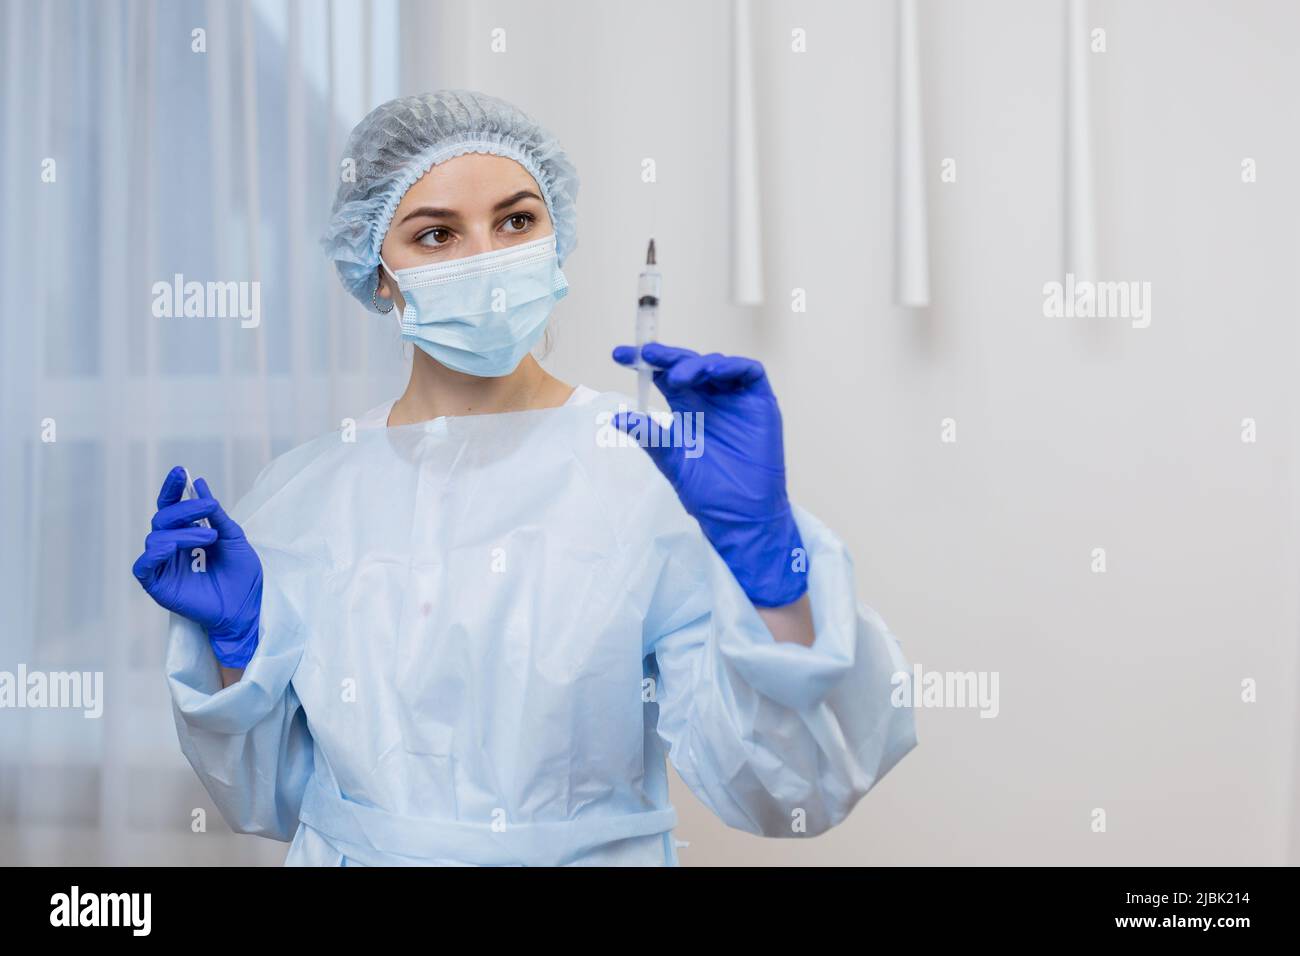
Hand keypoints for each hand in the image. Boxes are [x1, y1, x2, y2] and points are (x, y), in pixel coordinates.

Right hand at [132, 467, 262, 667]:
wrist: (248, 604)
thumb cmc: (241, 574)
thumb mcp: (233, 537)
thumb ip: (215, 514)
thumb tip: (199, 484)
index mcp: (185, 534)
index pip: (171, 507)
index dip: (172, 489)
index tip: (181, 471)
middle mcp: (171, 547)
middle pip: (163, 518)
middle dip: (185, 509)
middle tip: (210, 507)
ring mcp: (162, 566)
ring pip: (156, 538)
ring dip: (183, 532)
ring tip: (211, 536)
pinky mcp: (157, 585)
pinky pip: (143, 565)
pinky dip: (154, 553)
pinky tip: (171, 548)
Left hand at [612, 342, 806, 606]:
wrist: (741, 515)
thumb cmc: (709, 492)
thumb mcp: (672, 462)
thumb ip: (650, 437)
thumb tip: (615, 419)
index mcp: (688, 409)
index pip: (663, 377)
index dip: (644, 363)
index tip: (620, 356)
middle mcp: (711, 399)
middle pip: (688, 366)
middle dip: (667, 357)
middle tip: (648, 355)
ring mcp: (736, 399)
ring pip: (716, 365)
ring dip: (696, 364)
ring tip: (679, 376)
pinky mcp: (760, 403)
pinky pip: (750, 373)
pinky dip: (732, 366)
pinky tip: (713, 371)